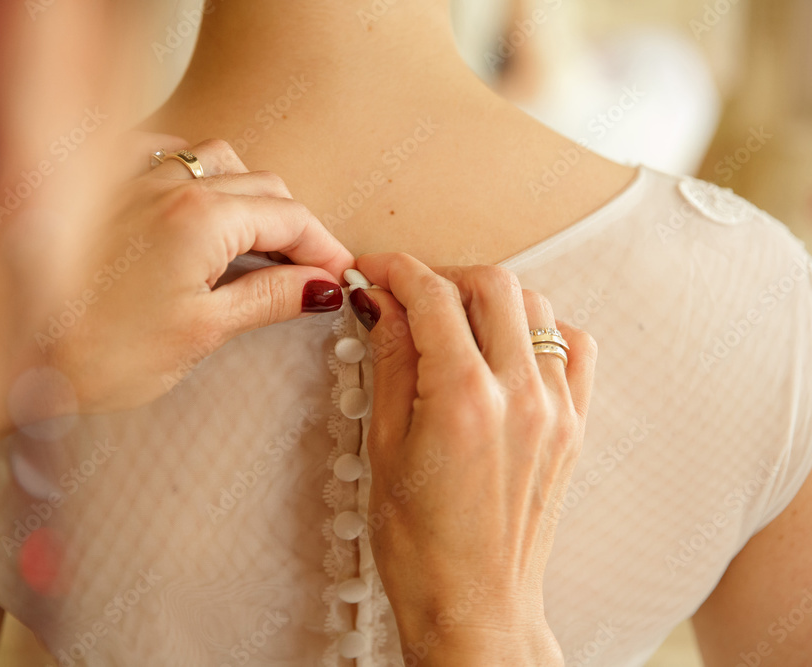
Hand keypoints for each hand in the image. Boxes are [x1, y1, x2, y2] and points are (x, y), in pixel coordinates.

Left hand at [45, 136, 354, 412]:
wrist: (12, 359)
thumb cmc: (97, 356)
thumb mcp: (201, 333)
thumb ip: (268, 299)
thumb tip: (320, 286)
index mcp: (200, 218)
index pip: (289, 216)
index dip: (323, 246)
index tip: (339, 274)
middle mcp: (168, 182)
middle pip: (262, 186)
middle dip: (293, 224)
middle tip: (305, 268)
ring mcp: (131, 176)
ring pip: (217, 160)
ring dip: (248, 192)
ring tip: (253, 236)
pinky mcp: (101, 184)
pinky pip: (163, 151)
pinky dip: (193, 170)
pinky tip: (193, 199)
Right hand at [352, 253, 596, 664]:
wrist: (476, 606)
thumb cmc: (420, 546)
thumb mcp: (385, 448)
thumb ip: (390, 361)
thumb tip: (381, 303)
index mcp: (463, 399)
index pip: (433, 297)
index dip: (397, 270)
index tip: (376, 269)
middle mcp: (520, 394)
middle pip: (491, 284)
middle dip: (444, 276)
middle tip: (409, 294)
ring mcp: (557, 408)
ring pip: (536, 306)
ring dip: (490, 297)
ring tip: (454, 320)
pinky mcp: (575, 426)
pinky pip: (574, 347)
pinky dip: (540, 330)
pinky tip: (507, 348)